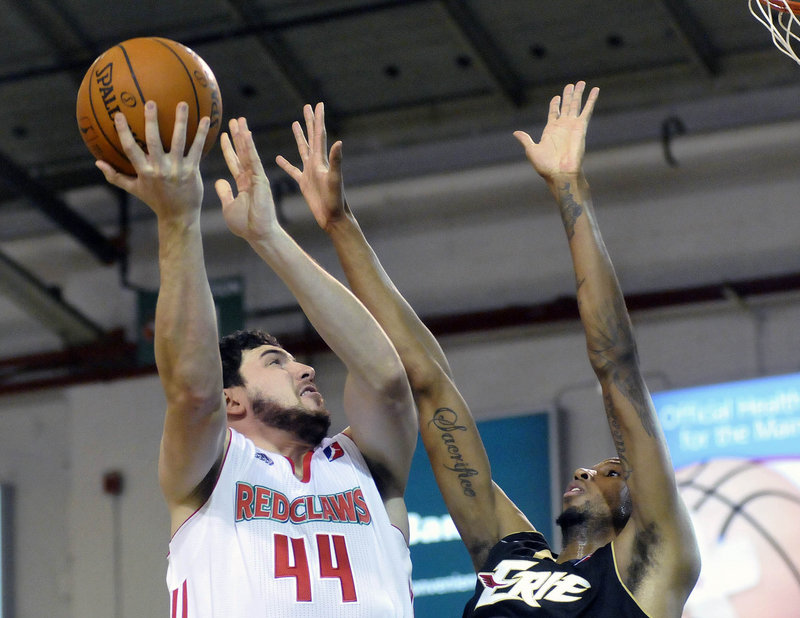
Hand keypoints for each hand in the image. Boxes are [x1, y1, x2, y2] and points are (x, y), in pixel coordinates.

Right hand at [96, 101, 208, 220]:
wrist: (179, 216)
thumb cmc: (155, 200)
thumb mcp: (134, 189)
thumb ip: (115, 176)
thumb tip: (97, 162)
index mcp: (144, 172)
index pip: (130, 149)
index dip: (124, 132)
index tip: (119, 114)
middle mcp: (160, 169)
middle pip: (154, 141)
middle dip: (152, 122)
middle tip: (150, 103)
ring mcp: (178, 169)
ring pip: (179, 142)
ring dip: (181, 122)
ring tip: (182, 103)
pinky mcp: (192, 170)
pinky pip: (197, 149)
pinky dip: (200, 134)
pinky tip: (204, 120)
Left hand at [214, 117, 278, 241]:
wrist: (258, 234)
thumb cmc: (245, 224)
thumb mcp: (229, 206)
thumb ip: (224, 192)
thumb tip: (219, 181)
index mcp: (243, 184)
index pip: (235, 161)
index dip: (229, 148)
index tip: (224, 134)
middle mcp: (250, 178)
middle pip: (242, 152)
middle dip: (238, 136)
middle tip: (234, 120)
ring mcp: (256, 177)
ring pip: (248, 153)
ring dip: (243, 136)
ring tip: (240, 121)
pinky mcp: (261, 179)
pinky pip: (254, 160)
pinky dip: (250, 147)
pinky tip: (245, 134)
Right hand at [275, 102, 345, 231]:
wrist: (333, 217)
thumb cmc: (335, 199)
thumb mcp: (334, 179)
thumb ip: (336, 161)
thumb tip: (339, 142)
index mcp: (321, 160)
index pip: (319, 135)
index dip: (318, 119)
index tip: (318, 104)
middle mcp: (316, 163)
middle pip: (311, 137)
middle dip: (309, 122)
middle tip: (307, 107)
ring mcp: (310, 172)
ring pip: (302, 150)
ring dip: (299, 137)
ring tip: (294, 123)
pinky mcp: (304, 183)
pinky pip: (293, 170)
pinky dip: (286, 164)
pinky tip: (279, 158)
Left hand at [514, 82, 598, 180]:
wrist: (560, 173)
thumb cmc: (546, 166)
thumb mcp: (532, 150)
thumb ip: (526, 140)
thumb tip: (515, 133)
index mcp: (550, 130)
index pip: (554, 113)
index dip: (555, 105)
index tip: (556, 97)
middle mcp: (562, 126)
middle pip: (566, 106)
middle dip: (568, 95)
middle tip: (570, 85)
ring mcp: (572, 125)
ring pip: (576, 105)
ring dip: (578, 94)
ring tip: (581, 82)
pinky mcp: (581, 126)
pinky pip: (587, 110)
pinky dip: (591, 99)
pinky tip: (595, 90)